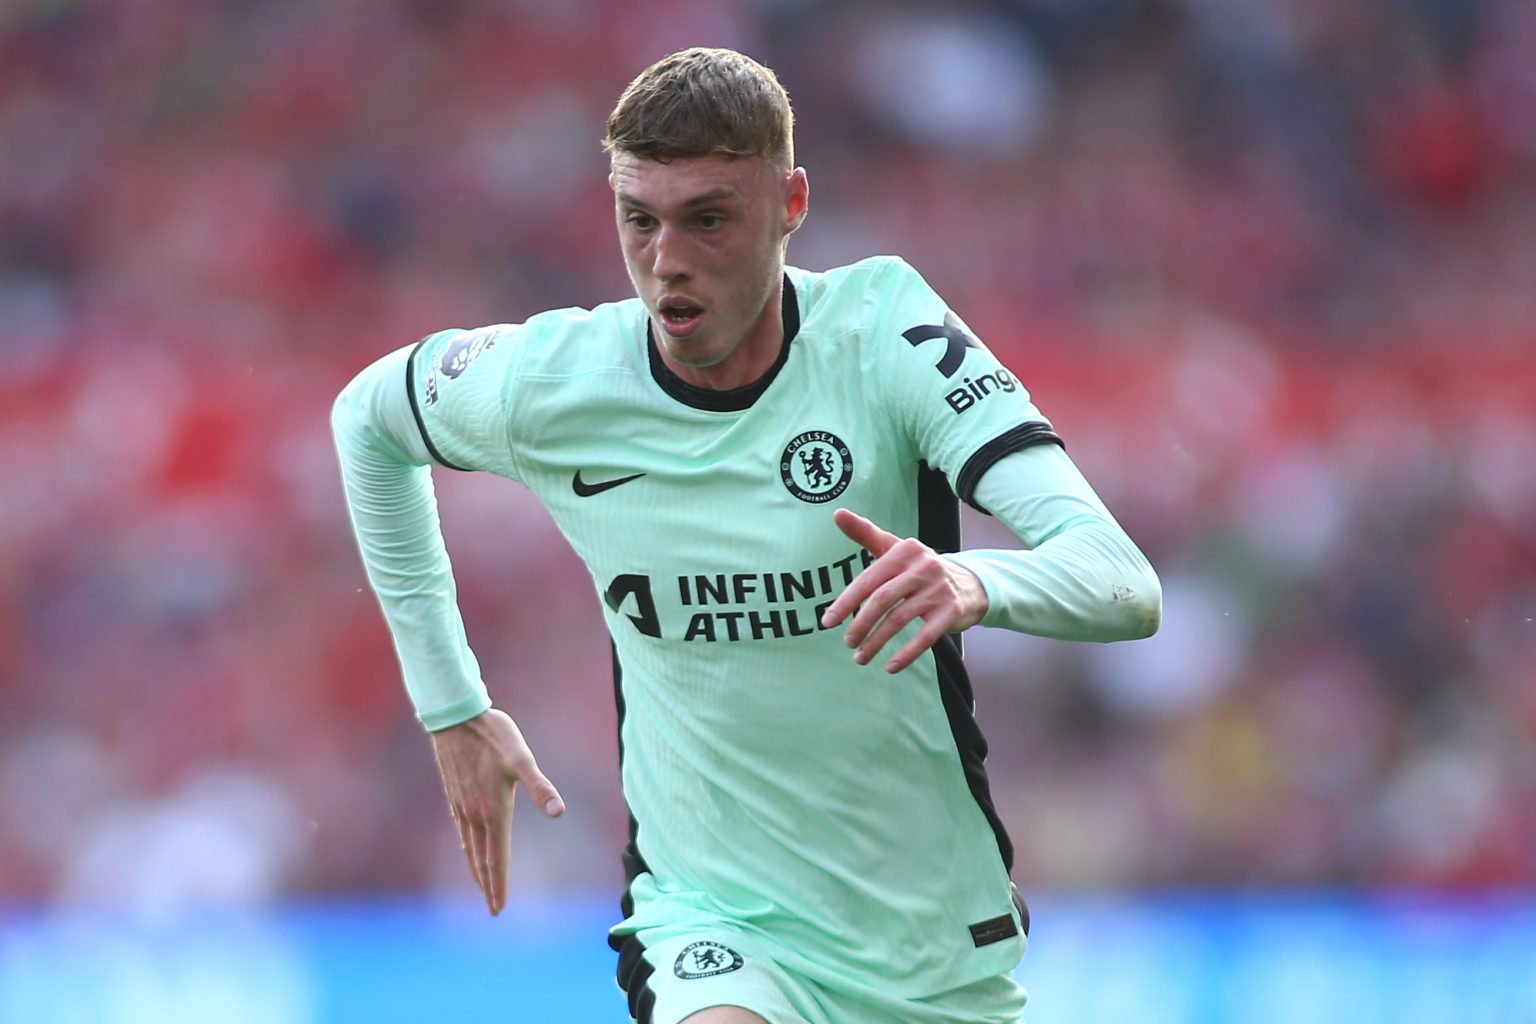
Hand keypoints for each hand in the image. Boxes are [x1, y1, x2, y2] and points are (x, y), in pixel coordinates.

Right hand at [429, 708, 563, 915]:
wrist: (456, 717)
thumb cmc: (493, 735)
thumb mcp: (521, 758)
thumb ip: (540, 786)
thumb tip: (559, 811)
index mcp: (493, 810)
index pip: (496, 856)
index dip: (499, 883)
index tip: (499, 908)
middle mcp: (475, 813)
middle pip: (481, 858)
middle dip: (488, 884)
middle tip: (493, 908)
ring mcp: (461, 805)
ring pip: (469, 846)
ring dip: (476, 869)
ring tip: (482, 886)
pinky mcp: (454, 795)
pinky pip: (461, 831)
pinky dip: (467, 848)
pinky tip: (469, 847)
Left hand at [820, 508, 988, 672]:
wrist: (971, 583)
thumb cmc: (921, 568)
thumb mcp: (895, 548)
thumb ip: (866, 533)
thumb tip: (837, 513)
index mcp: (904, 551)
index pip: (868, 579)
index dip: (846, 602)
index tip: (828, 622)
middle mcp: (922, 567)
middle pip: (881, 600)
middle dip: (859, 624)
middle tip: (847, 643)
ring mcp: (938, 589)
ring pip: (899, 620)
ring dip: (876, 642)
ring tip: (860, 657)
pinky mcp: (951, 611)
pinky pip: (925, 636)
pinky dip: (906, 654)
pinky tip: (891, 667)